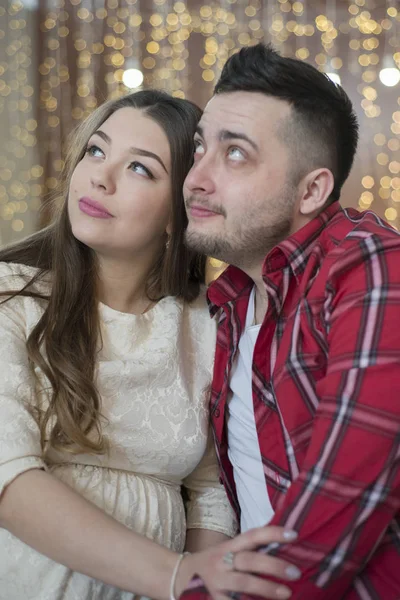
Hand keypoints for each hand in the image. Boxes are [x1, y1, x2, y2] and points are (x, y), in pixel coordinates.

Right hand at [176, 525, 299, 599]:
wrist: (180, 576)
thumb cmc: (215, 563)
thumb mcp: (229, 551)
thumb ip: (250, 552)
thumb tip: (285, 553)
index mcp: (230, 546)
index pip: (253, 535)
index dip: (273, 533)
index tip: (294, 534)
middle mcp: (223, 560)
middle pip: (249, 560)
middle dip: (273, 565)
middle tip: (295, 571)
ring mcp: (217, 581)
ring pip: (243, 582)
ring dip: (266, 587)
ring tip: (287, 593)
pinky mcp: (213, 598)